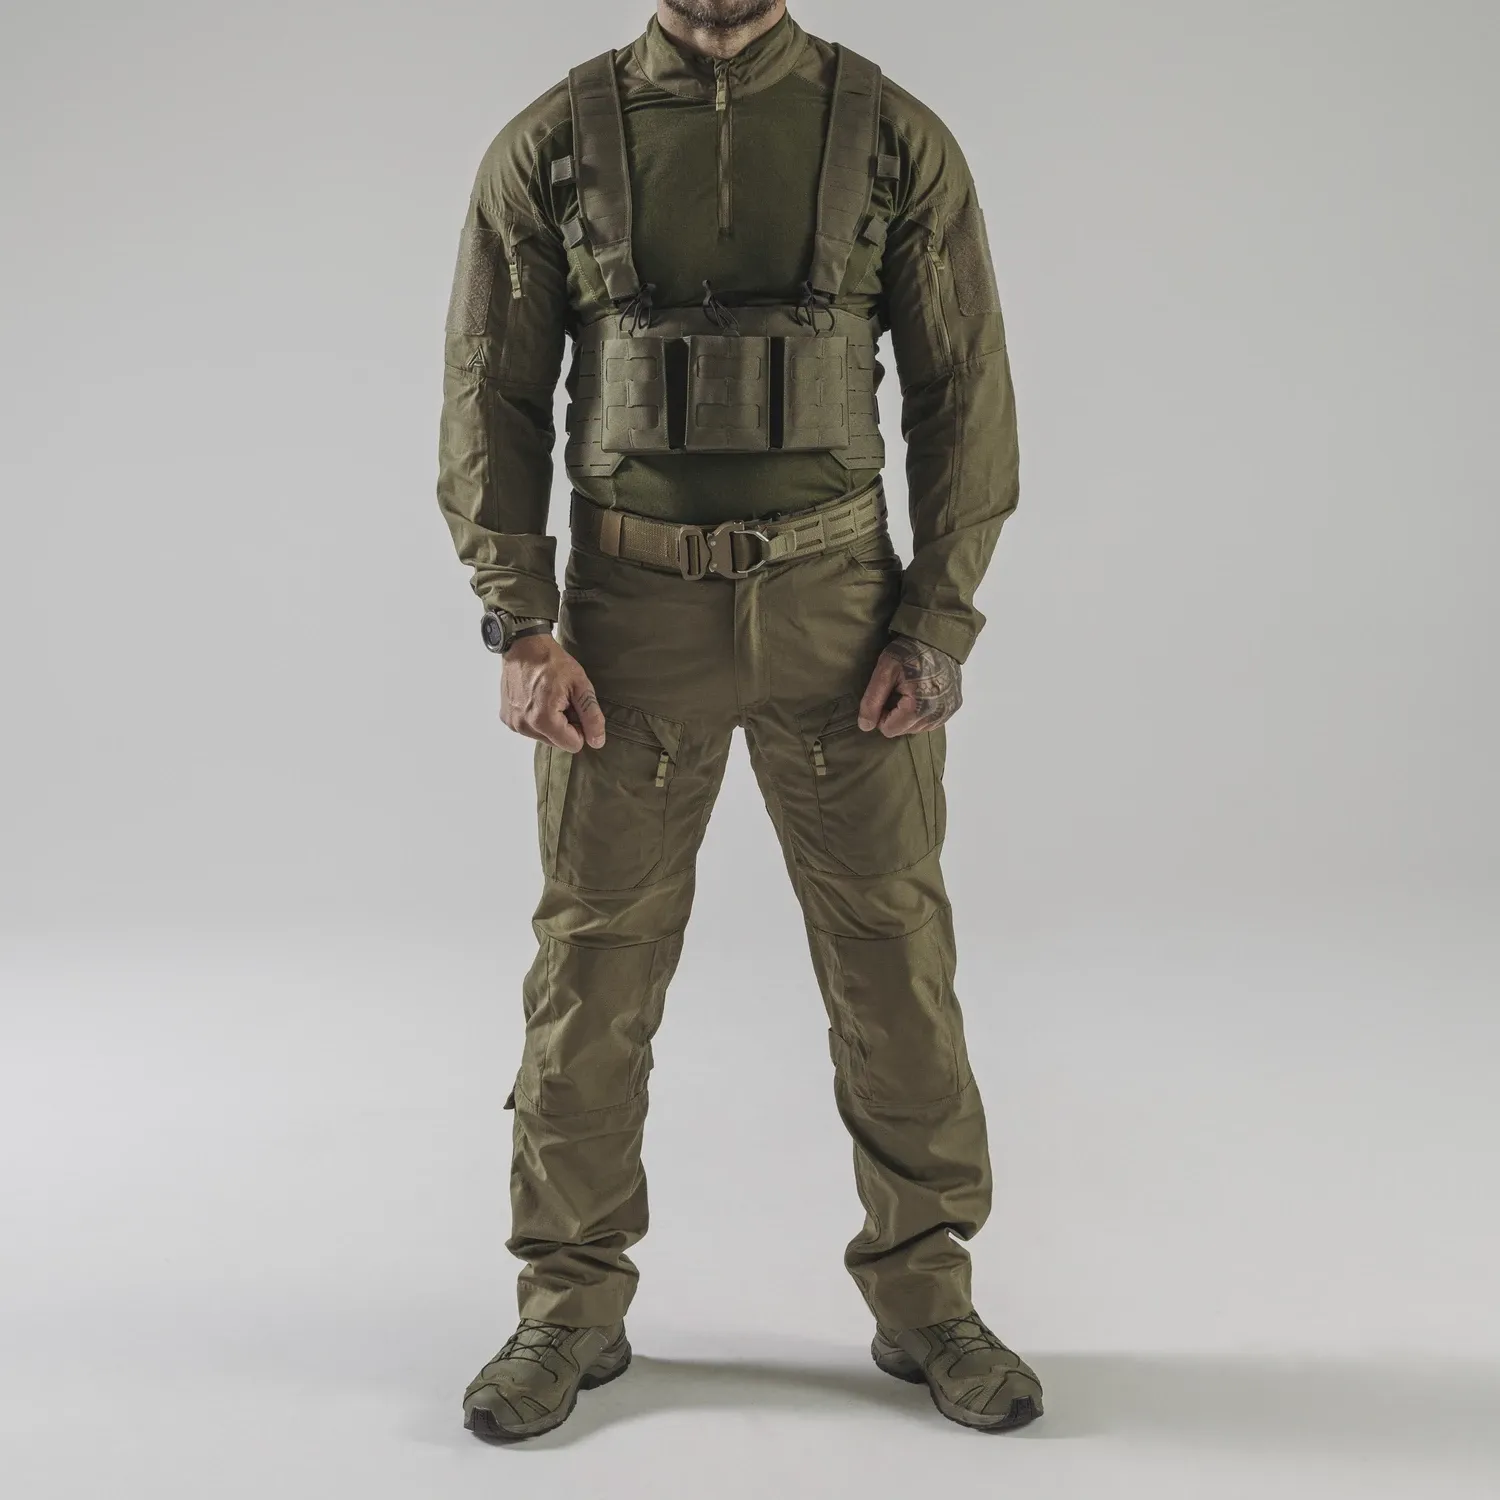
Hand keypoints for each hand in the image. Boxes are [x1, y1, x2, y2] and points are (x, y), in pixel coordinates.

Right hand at [500, 634, 606, 752]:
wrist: (524, 646)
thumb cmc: (553, 662)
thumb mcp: (580, 685)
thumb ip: (591, 716)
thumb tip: (597, 742)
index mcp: (544, 720)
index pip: (573, 745)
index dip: (580, 728)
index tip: (575, 707)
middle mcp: (525, 726)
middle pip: (557, 742)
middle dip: (564, 725)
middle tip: (562, 700)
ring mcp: (513, 723)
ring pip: (544, 737)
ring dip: (551, 723)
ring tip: (549, 697)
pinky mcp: (507, 718)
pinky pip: (530, 729)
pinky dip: (536, 718)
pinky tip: (536, 698)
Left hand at [857, 634, 962, 735]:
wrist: (938, 637)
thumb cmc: (908, 651)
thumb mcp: (884, 671)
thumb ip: (872, 700)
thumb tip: (865, 727)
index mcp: (918, 707)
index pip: (889, 729)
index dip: (881, 714)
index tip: (885, 694)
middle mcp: (936, 715)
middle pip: (903, 730)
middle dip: (895, 714)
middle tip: (898, 689)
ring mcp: (947, 712)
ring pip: (917, 728)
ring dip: (909, 714)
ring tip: (911, 690)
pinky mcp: (954, 707)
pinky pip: (931, 721)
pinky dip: (923, 712)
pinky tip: (923, 693)